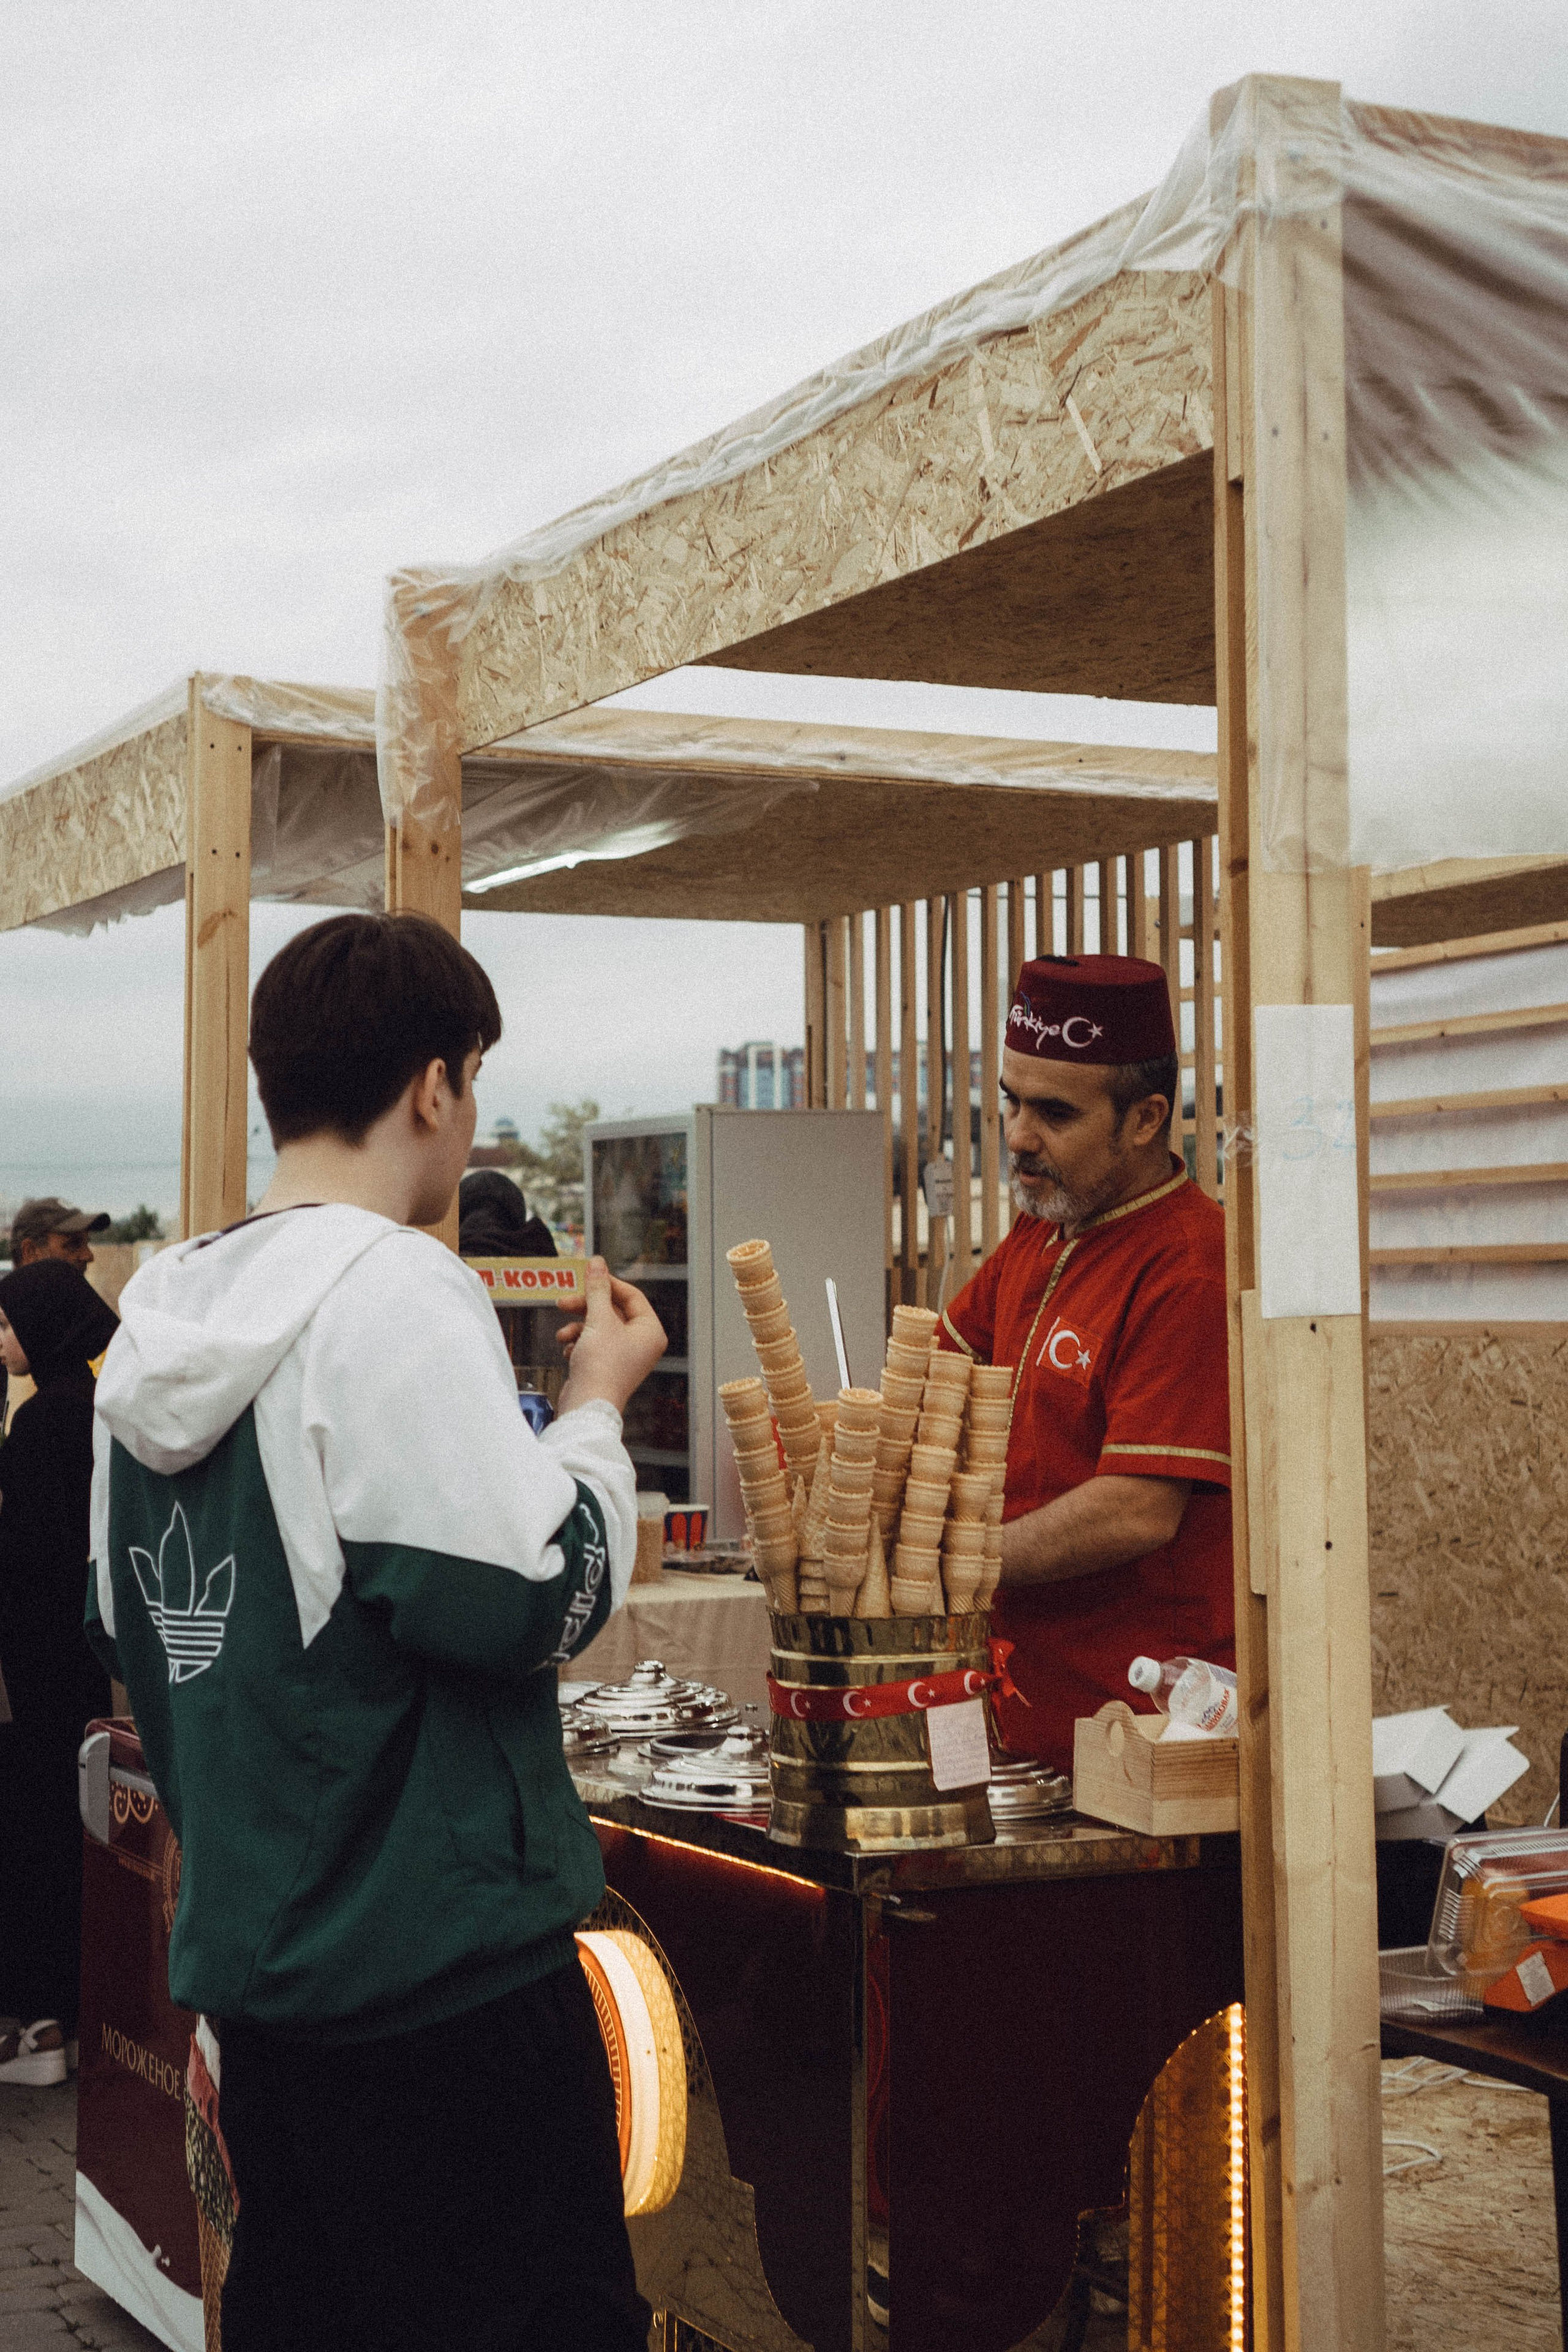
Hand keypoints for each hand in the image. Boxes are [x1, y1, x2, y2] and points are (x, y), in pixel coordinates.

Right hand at [555, 1258, 666, 1415]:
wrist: (587, 1406)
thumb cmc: (601, 1367)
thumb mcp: (599, 1319)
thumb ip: (597, 1288)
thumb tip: (597, 1262)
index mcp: (650, 1331)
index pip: (631, 1296)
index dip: (607, 1284)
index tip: (586, 1276)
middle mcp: (642, 1344)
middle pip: (613, 1311)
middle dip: (586, 1307)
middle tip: (563, 1302)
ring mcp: (625, 1357)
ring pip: (599, 1327)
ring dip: (578, 1327)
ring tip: (563, 1334)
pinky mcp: (608, 1367)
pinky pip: (593, 1344)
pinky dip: (579, 1343)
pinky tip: (568, 1350)